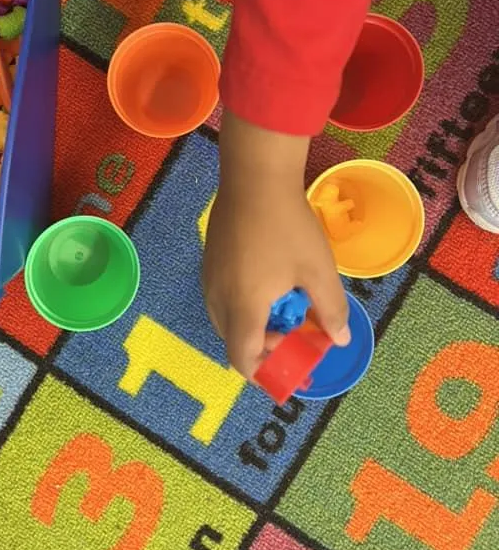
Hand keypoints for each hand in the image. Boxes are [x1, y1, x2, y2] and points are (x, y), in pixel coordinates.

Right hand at [202, 112, 349, 380]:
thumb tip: (339, 339)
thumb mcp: (318, 269)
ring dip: (251, 323)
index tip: (285, 369)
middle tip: (293, 330)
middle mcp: (218, 297)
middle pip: (233, 340)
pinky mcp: (209, 259)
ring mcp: (209, 277)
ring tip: (281, 302)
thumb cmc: (288, 226)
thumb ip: (330, 310)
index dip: (261, 373)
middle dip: (262, 345)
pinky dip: (241, 303)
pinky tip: (266, 279)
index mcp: (243, 306)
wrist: (255, 177)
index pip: (241, 358)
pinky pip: (221, 296)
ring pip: (225, 318)